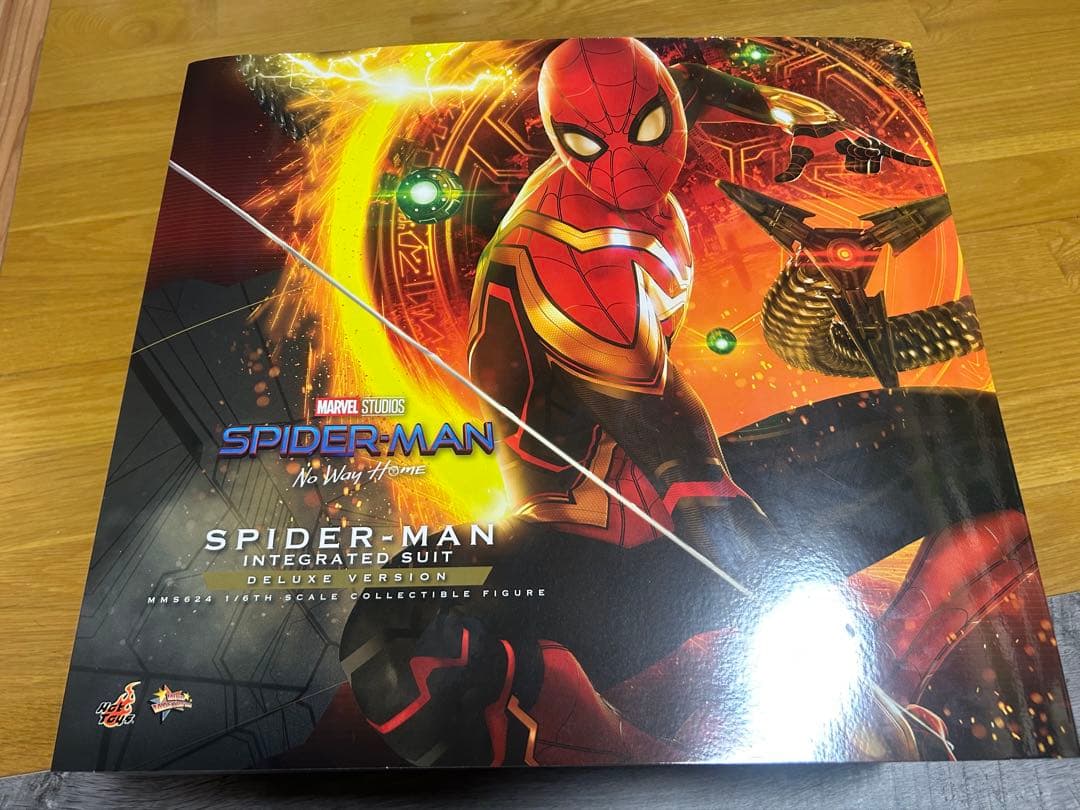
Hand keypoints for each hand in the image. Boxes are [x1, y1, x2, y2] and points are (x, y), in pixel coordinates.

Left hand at [775, 122, 932, 181]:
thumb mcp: (798, 151)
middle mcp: (859, 136)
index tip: (876, 157)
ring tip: (848, 158)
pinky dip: (905, 157)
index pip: (863, 149)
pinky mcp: (867, 142)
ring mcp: (865, 138)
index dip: (867, 155)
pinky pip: (889, 151)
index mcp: (846, 138)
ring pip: (877, 157)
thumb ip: (791, 167)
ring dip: (865, 163)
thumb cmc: (804, 134)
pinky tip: (923, 164)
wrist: (811, 116)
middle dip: (863, 163)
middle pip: (871, 157)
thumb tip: (778, 180)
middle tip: (846, 158)